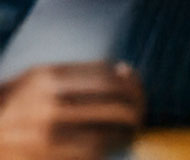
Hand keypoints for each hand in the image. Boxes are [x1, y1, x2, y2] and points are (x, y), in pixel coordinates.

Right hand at [0, 62, 143, 158]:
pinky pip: (89, 153)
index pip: (104, 74)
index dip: (127, 81)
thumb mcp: (33, 82)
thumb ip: (71, 75)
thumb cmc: (10, 110)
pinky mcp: (47, 157)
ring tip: (133, 131)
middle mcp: (48, 102)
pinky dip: (106, 150)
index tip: (136, 86)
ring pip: (105, 130)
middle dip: (134, 105)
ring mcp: (46, 133)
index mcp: (46, 78)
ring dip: (126, 131)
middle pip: (111, 100)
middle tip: (141, 111)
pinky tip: (113, 148)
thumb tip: (122, 72)